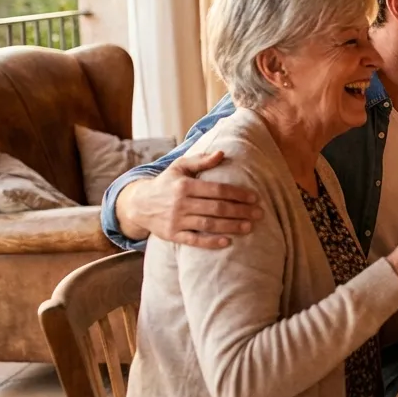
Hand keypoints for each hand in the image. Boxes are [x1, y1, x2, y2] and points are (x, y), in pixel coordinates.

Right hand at [118, 151, 262, 247]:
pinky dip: (211, 242)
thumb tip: (222, 153)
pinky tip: (227, 242)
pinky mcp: (172, 235)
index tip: (255, 197)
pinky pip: (194, 241)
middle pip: (216, 208)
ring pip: (208, 225)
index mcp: (185, 185)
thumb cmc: (165, 183)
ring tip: (250, 227)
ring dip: (231, 226)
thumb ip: (200, 160)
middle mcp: (180, 203)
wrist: (138, 204)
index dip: (237, 194)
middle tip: (259, 213)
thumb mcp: (179, 167)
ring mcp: (176, 220)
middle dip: (240, 211)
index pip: (217, 190)